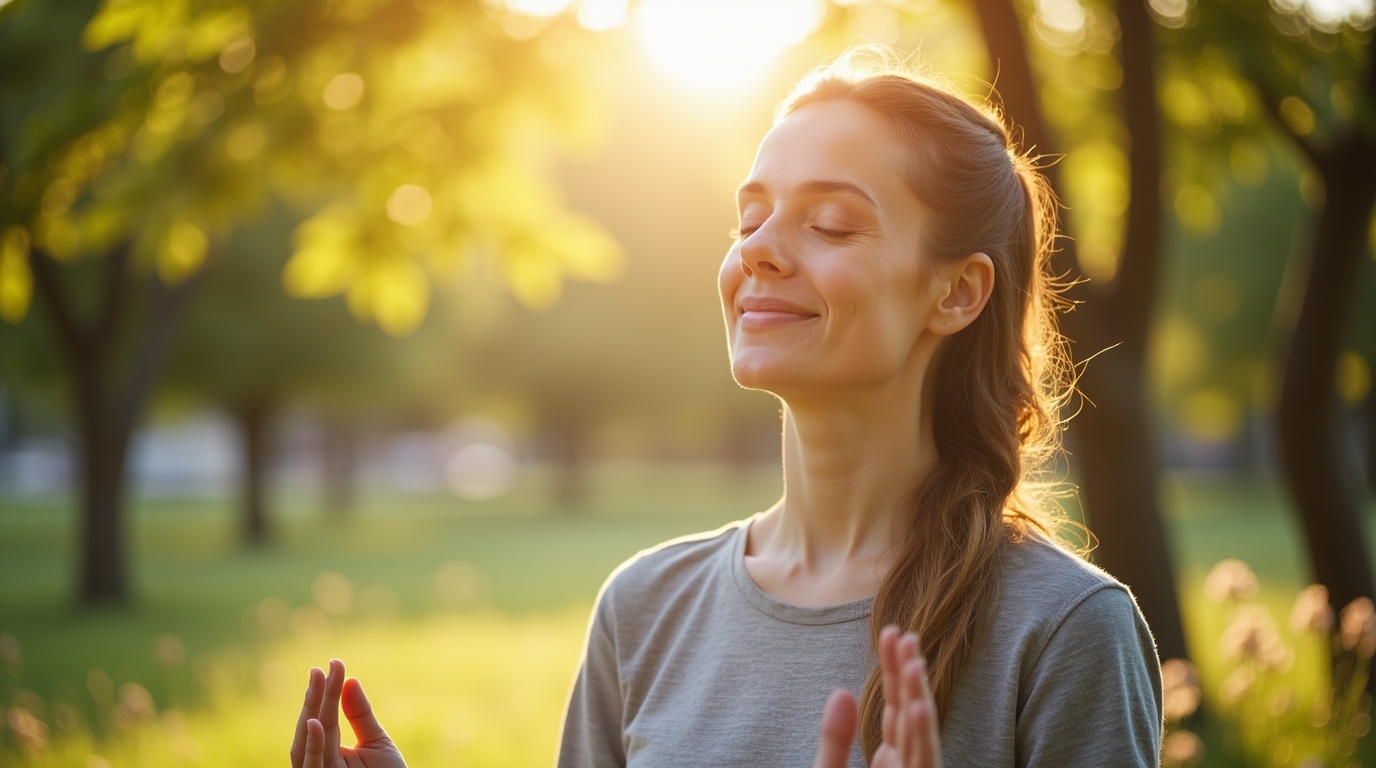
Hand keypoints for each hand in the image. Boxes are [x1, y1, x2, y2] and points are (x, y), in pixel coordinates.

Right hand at [290, 659, 407, 767]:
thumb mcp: (377, 743)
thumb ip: (360, 714)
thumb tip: (349, 679)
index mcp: (329, 753)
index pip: (324, 718)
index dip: (325, 692)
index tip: (332, 663)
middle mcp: (319, 764)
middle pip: (311, 728)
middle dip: (315, 698)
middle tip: (320, 669)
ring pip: (305, 746)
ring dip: (310, 715)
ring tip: (316, 685)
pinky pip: (312, 767)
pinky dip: (313, 746)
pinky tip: (317, 724)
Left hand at [812, 626, 940, 767]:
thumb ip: (835, 740)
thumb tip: (841, 692)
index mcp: (889, 762)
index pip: (895, 707)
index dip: (893, 669)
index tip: (891, 633)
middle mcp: (905, 766)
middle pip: (909, 714)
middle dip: (909, 676)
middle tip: (907, 636)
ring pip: (920, 735)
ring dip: (918, 699)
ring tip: (914, 663)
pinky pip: (924, 763)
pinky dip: (923, 736)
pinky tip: (919, 707)